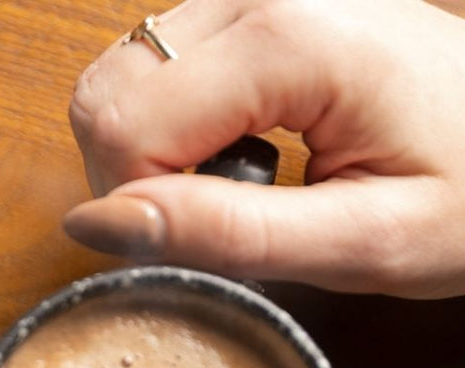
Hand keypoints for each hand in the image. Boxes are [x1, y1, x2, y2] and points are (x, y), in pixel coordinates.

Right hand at [65, 0, 464, 296]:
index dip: (141, 211)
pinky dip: (174, 128)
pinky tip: (241, 151)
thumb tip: (103, 227)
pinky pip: (154, 68)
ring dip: (154, 156)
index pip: (124, 126)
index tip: (207, 248)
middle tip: (220, 224)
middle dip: (136, 181)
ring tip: (244, 184)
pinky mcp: (247, 3)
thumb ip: (228, 234)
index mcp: (288, 37)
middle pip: (105, 94)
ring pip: (119, 80)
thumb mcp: (361, 242)